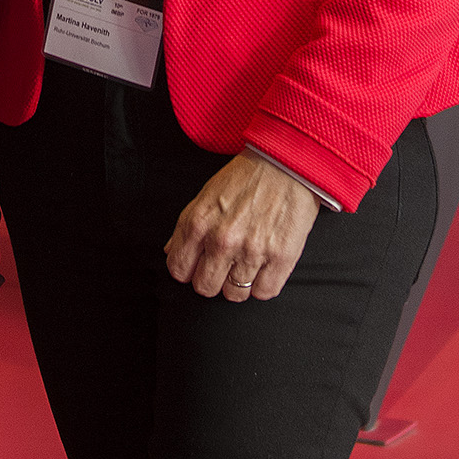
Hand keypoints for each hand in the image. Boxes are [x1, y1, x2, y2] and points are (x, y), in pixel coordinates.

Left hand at [164, 152, 319, 301]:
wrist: (286, 163)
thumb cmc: (247, 177)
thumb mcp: (206, 195)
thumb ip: (186, 227)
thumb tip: (173, 252)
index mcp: (198, 224)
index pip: (179, 270)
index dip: (188, 270)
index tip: (198, 265)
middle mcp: (222, 241)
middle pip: (205, 287)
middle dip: (212, 279)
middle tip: (224, 266)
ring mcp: (251, 251)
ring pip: (235, 295)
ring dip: (239, 283)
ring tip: (247, 263)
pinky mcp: (280, 258)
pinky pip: (264, 292)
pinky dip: (264, 284)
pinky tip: (264, 266)